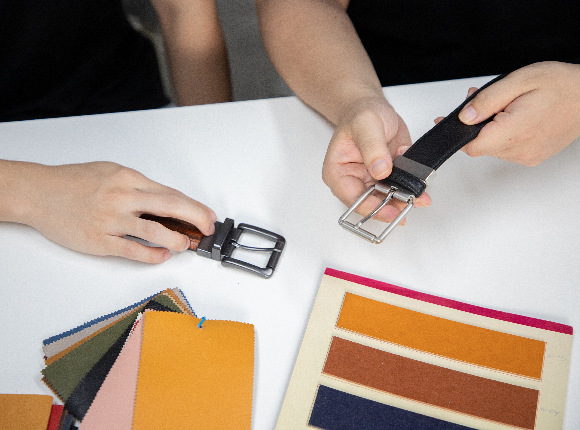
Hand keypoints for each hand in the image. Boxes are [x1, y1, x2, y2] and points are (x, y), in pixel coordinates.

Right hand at [16, 161, 215, 262]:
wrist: (38, 193)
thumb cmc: (73, 181)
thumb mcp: (111, 172)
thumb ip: (137, 186)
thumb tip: (165, 201)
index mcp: (128, 179)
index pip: (170, 193)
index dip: (194, 206)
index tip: (207, 215)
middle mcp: (122, 197)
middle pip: (170, 207)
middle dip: (195, 219)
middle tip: (208, 229)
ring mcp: (111, 220)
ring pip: (154, 230)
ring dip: (176, 239)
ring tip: (186, 245)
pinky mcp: (100, 240)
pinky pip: (132, 250)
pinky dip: (151, 254)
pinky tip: (162, 255)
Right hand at [322, 96, 430, 222]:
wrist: (373, 108)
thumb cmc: (361, 114)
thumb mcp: (366, 124)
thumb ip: (372, 147)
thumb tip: (380, 170)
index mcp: (337, 172)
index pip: (352, 199)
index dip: (372, 208)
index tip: (390, 210)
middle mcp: (353, 181)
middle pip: (371, 204)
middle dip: (391, 207)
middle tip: (410, 203)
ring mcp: (371, 182)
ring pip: (387, 201)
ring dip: (404, 201)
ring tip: (420, 197)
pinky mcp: (387, 179)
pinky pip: (400, 190)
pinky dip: (412, 190)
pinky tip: (421, 189)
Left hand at [457, 61, 579, 164]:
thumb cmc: (560, 85)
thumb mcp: (519, 81)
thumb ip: (487, 101)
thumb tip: (464, 117)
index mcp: (515, 131)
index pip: (471, 145)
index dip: (457, 132)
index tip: (447, 121)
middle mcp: (520, 150)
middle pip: (480, 145)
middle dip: (476, 123)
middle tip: (484, 101)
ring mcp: (527, 156)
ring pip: (492, 146)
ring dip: (491, 128)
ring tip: (506, 105)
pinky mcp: (532, 157)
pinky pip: (506, 149)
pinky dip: (503, 134)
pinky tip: (515, 117)